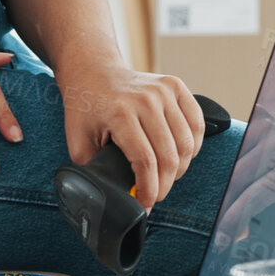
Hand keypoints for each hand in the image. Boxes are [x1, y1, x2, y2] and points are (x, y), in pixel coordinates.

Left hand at [54, 62, 204, 208]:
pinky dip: (192, 146)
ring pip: (186, 144)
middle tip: (155, 194)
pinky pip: (196, 124)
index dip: (149, 189)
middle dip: (164, 184)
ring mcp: (163, 91)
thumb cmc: (85, 109)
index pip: (145, 161)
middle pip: (169, 156)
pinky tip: (179, 155)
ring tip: (165, 176)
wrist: (92, 72)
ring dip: (179, 168)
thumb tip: (114, 197)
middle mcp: (145, 100)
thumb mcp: (78, 142)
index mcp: (120, 113)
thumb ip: (95, 170)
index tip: (145, 203)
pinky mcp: (175, 86)